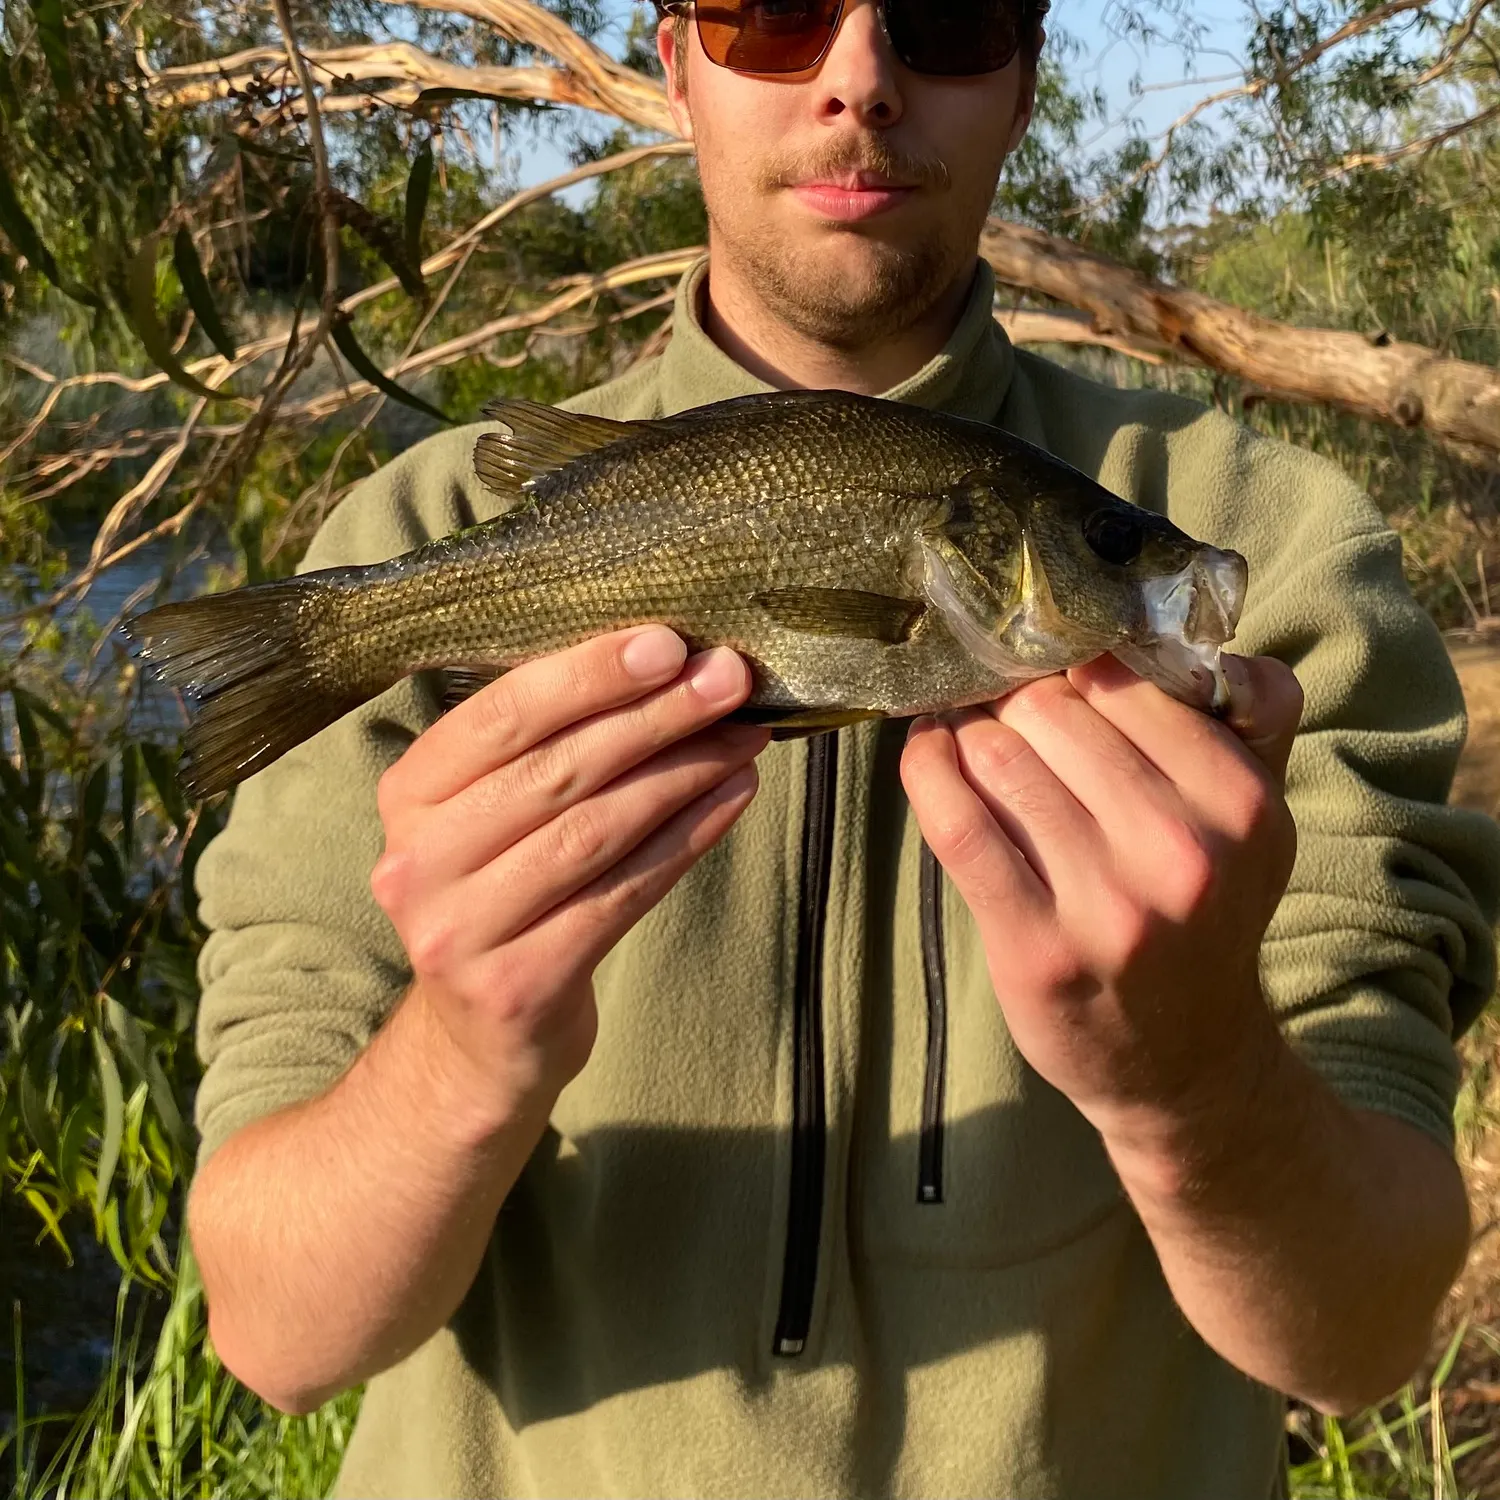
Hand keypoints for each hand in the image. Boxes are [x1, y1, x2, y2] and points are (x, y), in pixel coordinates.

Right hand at [370, 626, 767, 1130]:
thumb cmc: (506, 898)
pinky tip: (733, 798)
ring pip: (594, 831)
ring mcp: (460, 930)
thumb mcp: (491, 817)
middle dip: (654, 716)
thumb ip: (547, 748)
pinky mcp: (517, 985)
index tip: (669, 642)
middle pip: (556, 771)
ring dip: (682, 774)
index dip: (587, 674)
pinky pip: (622, 895)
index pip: (500, 717)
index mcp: (406, 796)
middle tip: (729, 679)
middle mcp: (417, 861)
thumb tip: (666, 662)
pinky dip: (687, 840)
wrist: (479, 1042)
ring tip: (745, 735)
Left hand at [901, 651, 1302, 1159]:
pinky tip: (925, 756)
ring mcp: (1107, 905)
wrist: (1187, 1062)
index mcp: (1242, 801)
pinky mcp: (1036, 947)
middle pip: (1049, 711)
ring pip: (997, 757)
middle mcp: (1183, 851)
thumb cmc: (1203, 912)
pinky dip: (926, 773)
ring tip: (965, 740)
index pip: (1118, 680)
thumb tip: (1171, 622)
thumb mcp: (1253, 814)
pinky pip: (957, 824)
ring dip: (966, 737)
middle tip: (994, 708)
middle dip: (1010, 701)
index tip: (1038, 669)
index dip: (1064, 666)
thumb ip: (1245, 712)